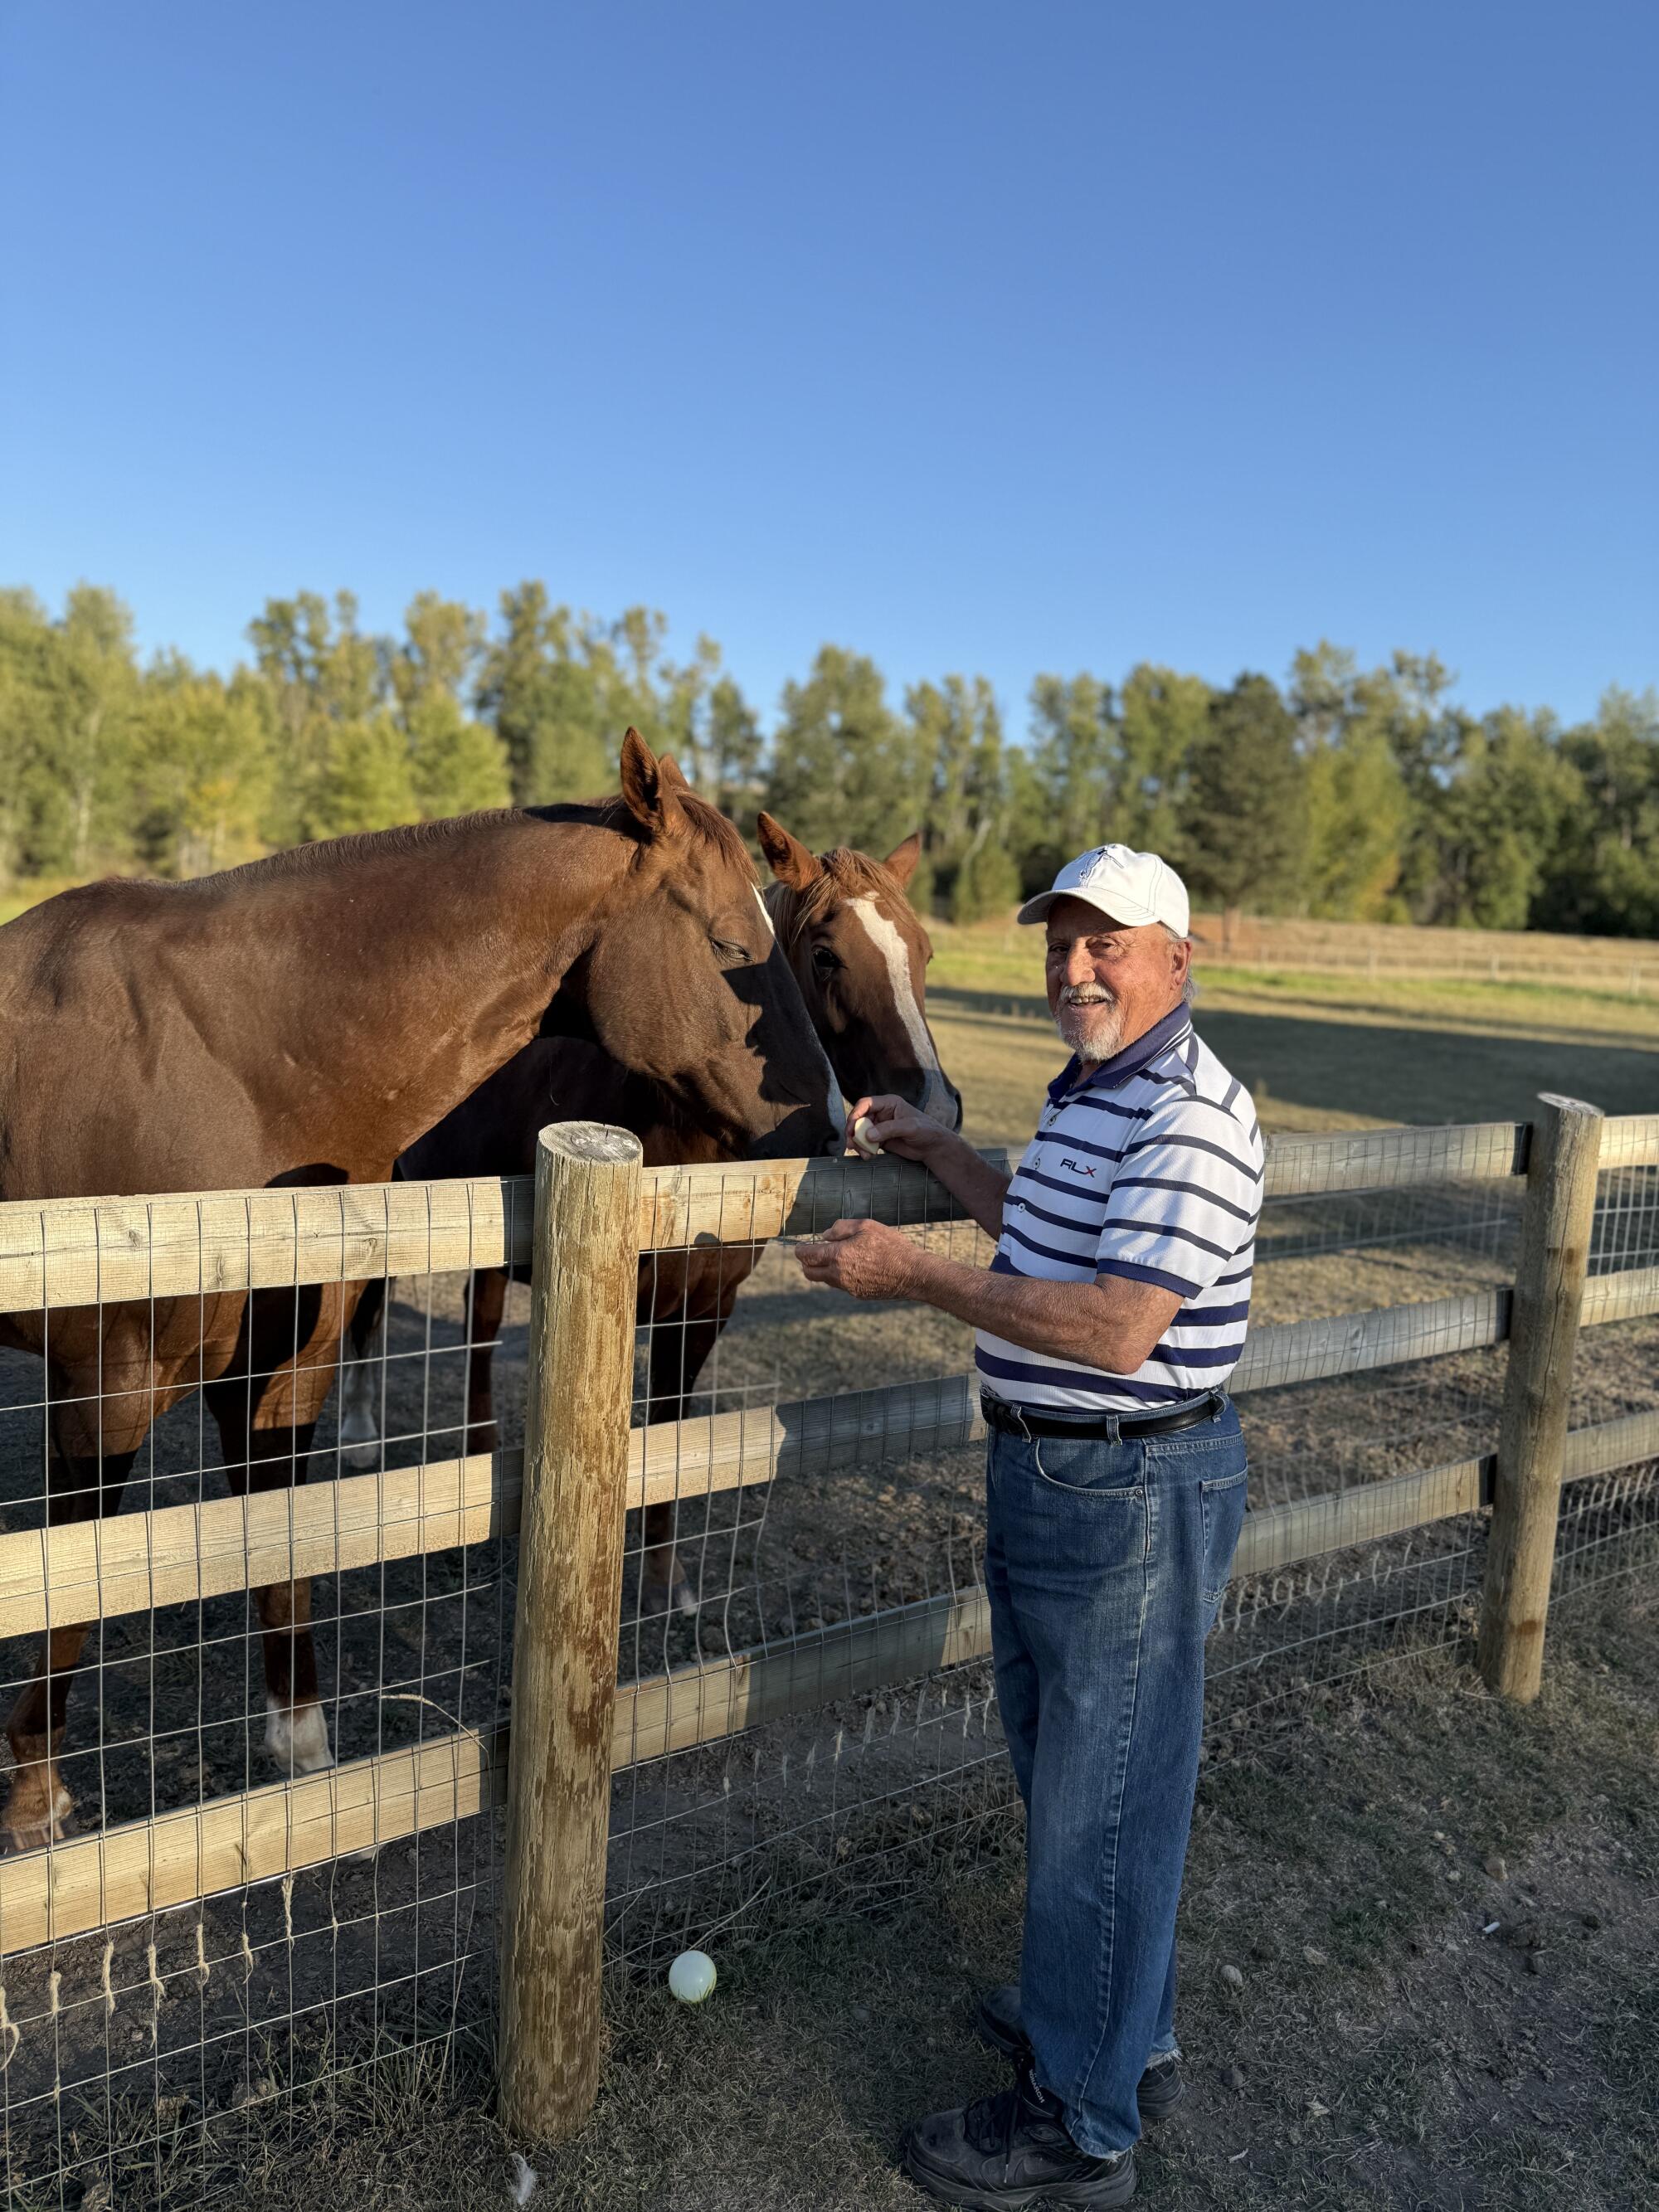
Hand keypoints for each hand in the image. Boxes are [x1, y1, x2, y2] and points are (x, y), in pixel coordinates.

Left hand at [795, 1218, 920, 1301]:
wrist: (912, 1273)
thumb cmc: (891, 1246)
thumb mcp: (866, 1226)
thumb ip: (841, 1228)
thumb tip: (825, 1235)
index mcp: (838, 1255)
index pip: (807, 1256)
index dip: (800, 1251)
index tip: (799, 1247)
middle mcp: (839, 1275)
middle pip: (810, 1273)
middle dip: (807, 1264)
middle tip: (812, 1254)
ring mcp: (848, 1287)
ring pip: (825, 1281)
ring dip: (823, 1270)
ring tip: (835, 1258)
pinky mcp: (858, 1294)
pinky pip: (841, 1285)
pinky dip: (840, 1277)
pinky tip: (854, 1267)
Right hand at [844, 1093, 941, 1162]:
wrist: (933, 1147)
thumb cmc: (926, 1131)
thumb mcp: (910, 1127)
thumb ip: (889, 1129)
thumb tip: (869, 1134)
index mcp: (889, 1103)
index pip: (866, 1104)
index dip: (856, 1114)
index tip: (851, 1127)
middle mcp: (882, 1113)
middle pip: (859, 1119)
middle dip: (853, 1131)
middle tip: (852, 1144)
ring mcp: (880, 1126)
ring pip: (860, 1132)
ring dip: (858, 1143)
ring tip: (863, 1153)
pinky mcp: (880, 1139)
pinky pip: (866, 1143)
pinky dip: (864, 1149)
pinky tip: (868, 1156)